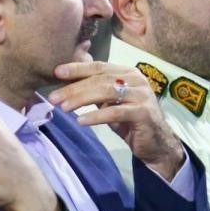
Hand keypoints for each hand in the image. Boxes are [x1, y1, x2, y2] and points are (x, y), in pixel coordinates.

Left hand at [49, 62, 185, 179]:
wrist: (156, 144)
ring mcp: (141, 95)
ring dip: (81, 99)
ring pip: (107, 92)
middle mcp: (137, 79)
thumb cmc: (130, 121)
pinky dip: (96, 116)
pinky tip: (81, 121)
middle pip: (100, 79)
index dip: (77, 68)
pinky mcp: (143, 113)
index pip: (99, 66)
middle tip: (53, 96)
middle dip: (74, 87)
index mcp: (128, 73)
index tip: (56, 72)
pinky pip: (115, 112)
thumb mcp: (111, 102)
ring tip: (63, 108)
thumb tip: (69, 77)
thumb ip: (96, 88)